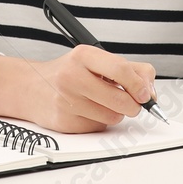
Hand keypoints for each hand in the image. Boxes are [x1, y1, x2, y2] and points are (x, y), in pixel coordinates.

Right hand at [24, 45, 156, 133]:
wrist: (31, 87)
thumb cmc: (69, 73)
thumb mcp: (96, 61)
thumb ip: (131, 70)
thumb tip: (151, 91)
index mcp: (84, 55)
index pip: (122, 70)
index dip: (140, 86)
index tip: (146, 94)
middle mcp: (72, 76)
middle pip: (121, 99)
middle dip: (133, 105)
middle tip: (131, 102)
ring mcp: (66, 100)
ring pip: (112, 117)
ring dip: (115, 114)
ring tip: (101, 103)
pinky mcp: (64, 122)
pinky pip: (97, 128)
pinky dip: (98, 122)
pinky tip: (86, 111)